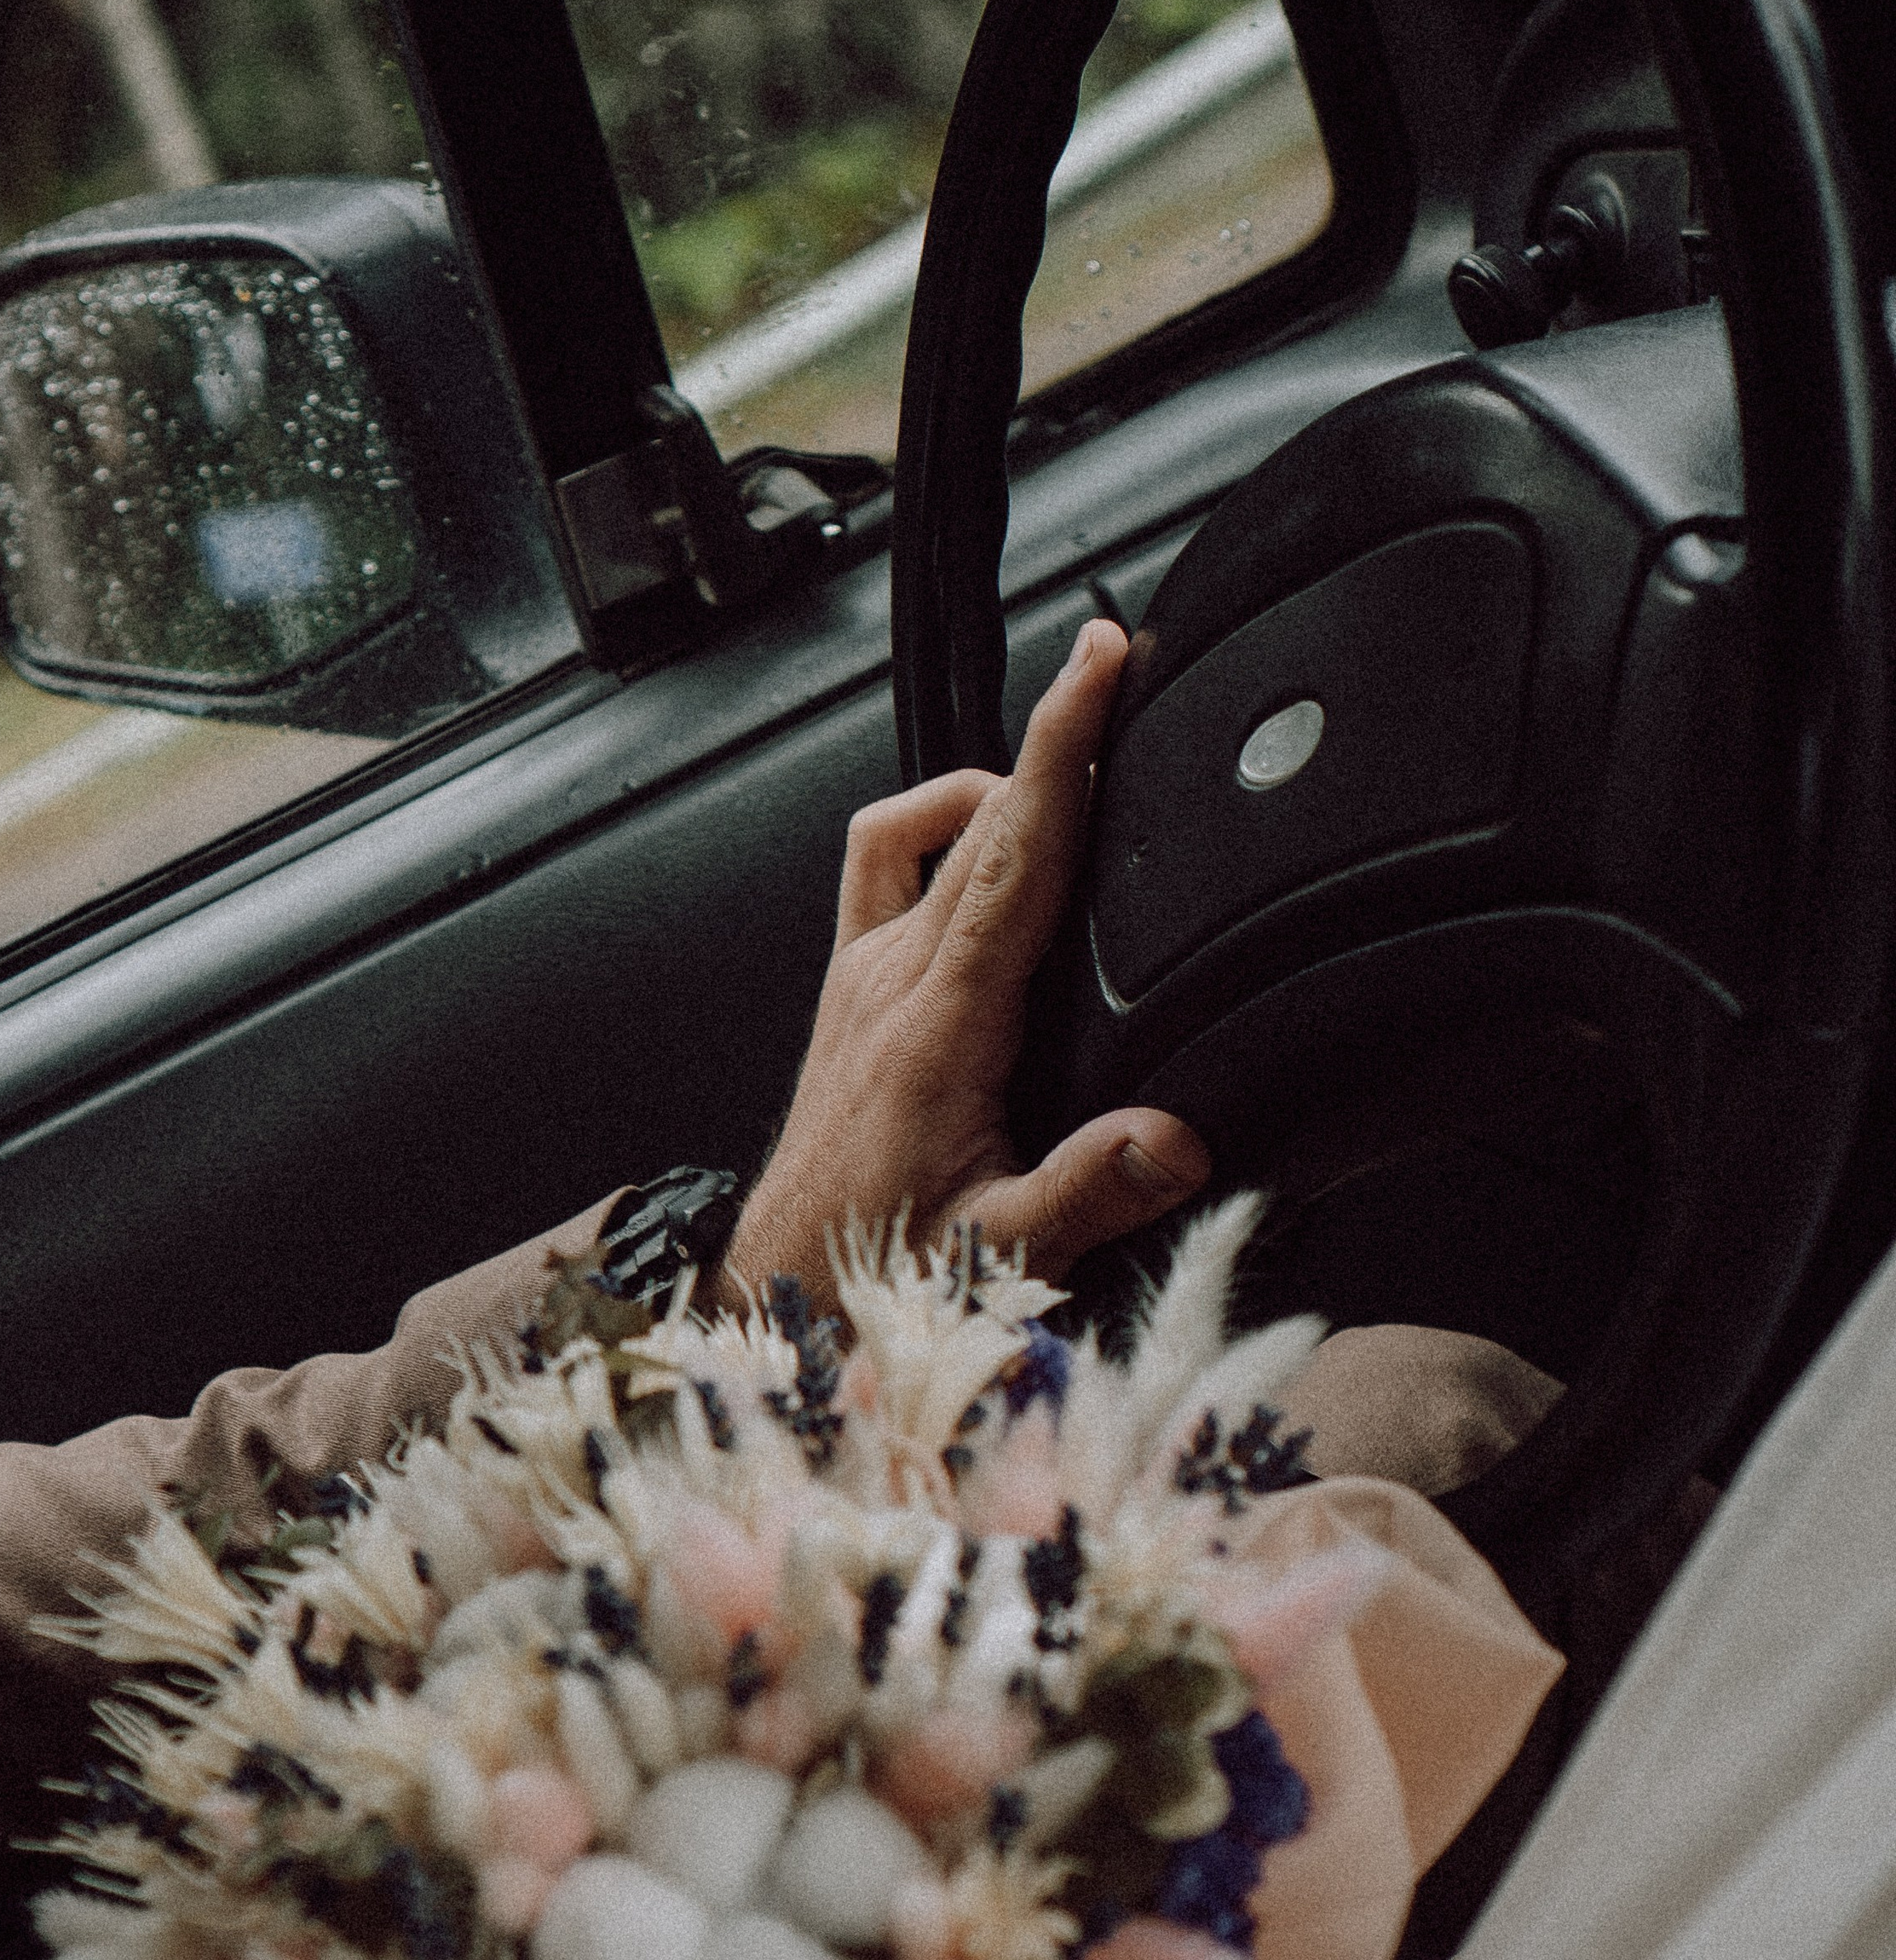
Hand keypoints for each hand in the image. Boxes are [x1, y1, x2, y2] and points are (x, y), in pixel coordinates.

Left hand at [729, 618, 1208, 1305]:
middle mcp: (893, 982)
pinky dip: (938, 830)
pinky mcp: (849, 990)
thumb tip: (1175, 1141)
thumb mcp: (1001, 1252)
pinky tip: (987, 845)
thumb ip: (1090, 1191)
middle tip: (1118, 674)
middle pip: (983, 820)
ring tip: (1069, 762)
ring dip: (998, 783)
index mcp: (941, 1027)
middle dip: (1054, 736)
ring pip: (928, 832)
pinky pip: (883, 868)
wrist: (784, 1293)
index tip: (1099, 666)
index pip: (1013, 852)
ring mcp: (863, 977)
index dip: (1061, 748)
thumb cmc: (880, 1270)